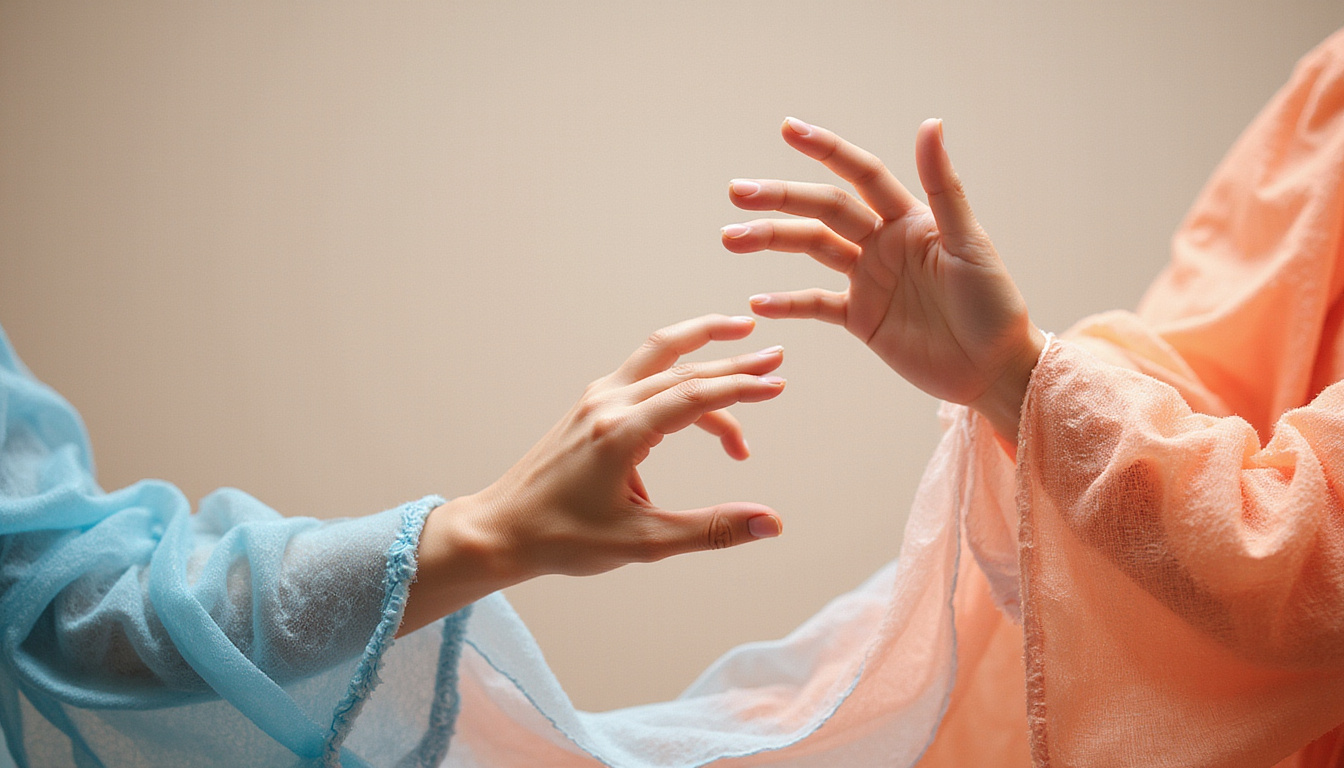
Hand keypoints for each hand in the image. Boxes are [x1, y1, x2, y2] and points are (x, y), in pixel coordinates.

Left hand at [399, 314, 785, 634]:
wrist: (500, 530)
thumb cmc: (563, 539)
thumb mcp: (643, 542)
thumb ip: (710, 530)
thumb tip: (770, 524)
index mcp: (620, 432)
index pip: (694, 396)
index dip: (740, 388)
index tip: (779, 382)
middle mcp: (607, 404)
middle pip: (681, 366)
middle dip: (733, 361)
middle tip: (777, 356)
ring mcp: (595, 400)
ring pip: (658, 356)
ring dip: (702, 346)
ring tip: (745, 349)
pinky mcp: (590, 406)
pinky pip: (642, 374)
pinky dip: (678, 376)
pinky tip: (700, 404)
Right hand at [721, 117, 1044, 440]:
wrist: (994, 368)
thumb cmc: (995, 304)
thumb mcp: (969, 245)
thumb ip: (943, 188)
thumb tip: (930, 124)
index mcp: (909, 219)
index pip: (860, 174)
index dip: (825, 150)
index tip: (788, 129)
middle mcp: (883, 242)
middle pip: (823, 210)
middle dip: (780, 199)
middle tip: (738, 193)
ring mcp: (868, 280)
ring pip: (811, 249)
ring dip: (772, 241)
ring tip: (733, 239)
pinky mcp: (861, 318)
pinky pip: (815, 304)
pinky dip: (786, 302)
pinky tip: (757, 301)